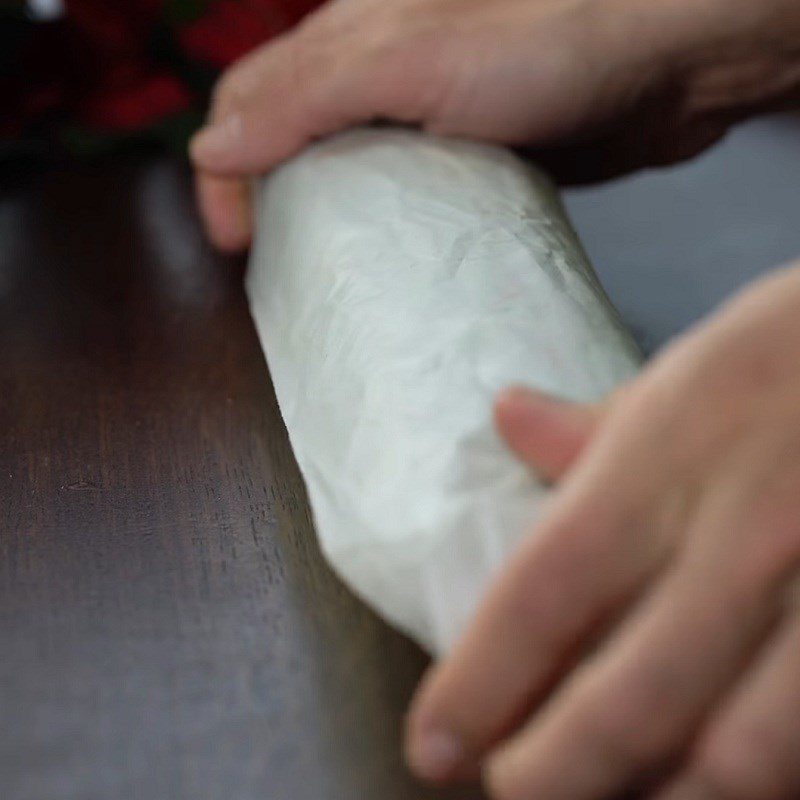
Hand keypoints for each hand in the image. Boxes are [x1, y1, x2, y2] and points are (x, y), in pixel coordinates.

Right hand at [189, 0, 799, 250]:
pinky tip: (396, 266)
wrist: (667, 61)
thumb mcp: (411, 59)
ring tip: (328, 281)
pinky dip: (388, 235)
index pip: (248, 105)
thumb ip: (309, 95)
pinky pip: (407, 201)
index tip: (237, 244)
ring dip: (326, 225)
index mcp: (345, 42)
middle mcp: (375, 76)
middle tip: (278, 271)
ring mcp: (424, 120)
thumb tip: (213, 148)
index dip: (226, 175)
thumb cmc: (550, 38)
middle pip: (292, 143)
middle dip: (269, 204)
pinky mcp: (469, 159)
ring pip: (348, 176)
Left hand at [405, 262, 799, 799]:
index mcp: (666, 463)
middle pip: (630, 697)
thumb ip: (593, 422)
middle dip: (553, 773)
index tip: (434, 744)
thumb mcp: (687, 370)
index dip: (478, 682)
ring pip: (741, 756)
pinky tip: (715, 783)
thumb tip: (505, 418)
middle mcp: (743, 537)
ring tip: (612, 799)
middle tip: (507, 789)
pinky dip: (761, 781)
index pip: (546, 590)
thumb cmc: (791, 357)